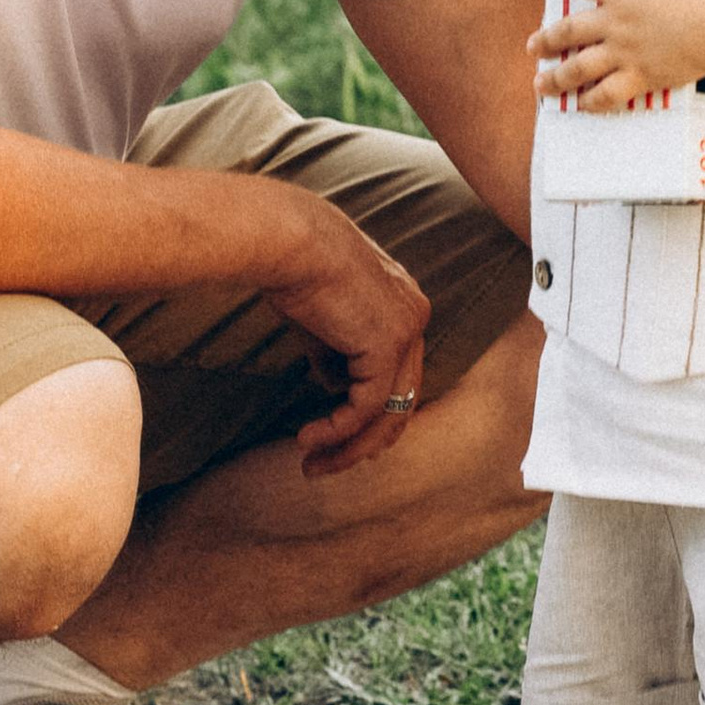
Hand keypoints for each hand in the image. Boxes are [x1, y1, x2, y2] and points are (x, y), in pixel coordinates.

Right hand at [261, 196, 432, 477]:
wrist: (289, 239)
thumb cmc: (293, 267)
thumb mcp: (321, 317)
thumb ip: (335, 350)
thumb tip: (332, 386)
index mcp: (404, 303)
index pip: (399, 374)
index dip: (372, 414)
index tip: (335, 438)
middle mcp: (415, 315)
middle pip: (401, 399)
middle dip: (363, 441)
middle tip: (324, 465)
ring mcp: (407, 330)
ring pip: (389, 411)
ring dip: (349, 447)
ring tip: (312, 465)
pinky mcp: (387, 344)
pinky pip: (366, 406)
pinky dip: (338, 430)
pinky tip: (308, 438)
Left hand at [532, 0, 704, 113]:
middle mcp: (613, 21)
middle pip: (567, 31)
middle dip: (545, 39)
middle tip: (532, 46)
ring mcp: (624, 52)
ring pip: (579, 68)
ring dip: (556, 77)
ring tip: (541, 84)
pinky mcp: (641, 76)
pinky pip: (608, 94)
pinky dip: (592, 101)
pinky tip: (582, 105)